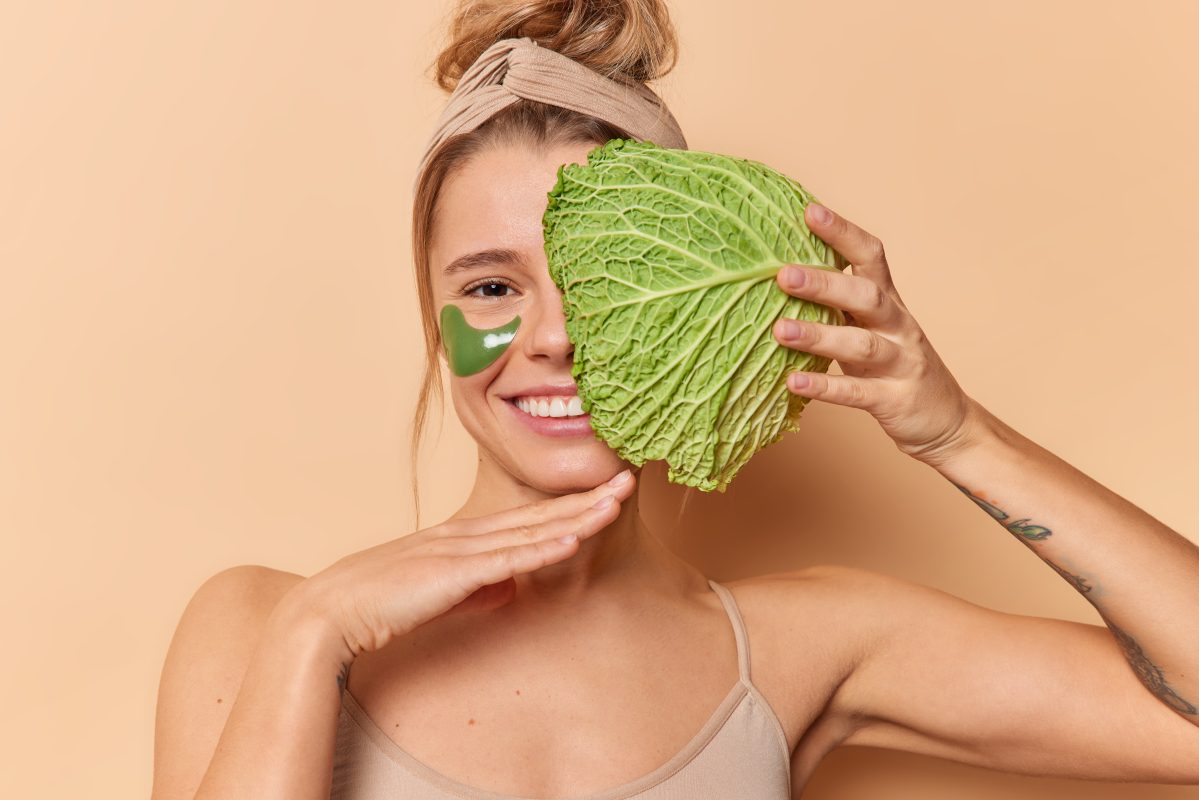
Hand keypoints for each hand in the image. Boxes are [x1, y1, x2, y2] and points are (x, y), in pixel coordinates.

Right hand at [286, 470, 636, 663]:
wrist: (333, 611)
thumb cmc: (382, 603)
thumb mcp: (440, 593)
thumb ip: (478, 588)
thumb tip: (510, 587)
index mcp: (465, 537)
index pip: (530, 518)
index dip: (572, 505)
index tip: (608, 494)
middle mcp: (468, 535)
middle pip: (541, 515)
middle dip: (589, 499)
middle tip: (630, 480)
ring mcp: (461, 550)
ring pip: (533, 532)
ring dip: (578, 517)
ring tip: (616, 502)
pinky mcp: (453, 573)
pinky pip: (508, 561)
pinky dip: (543, 549)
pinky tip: (573, 540)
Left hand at [773, 202, 983, 465]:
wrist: (945, 420)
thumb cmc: (893, 366)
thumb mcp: (870, 327)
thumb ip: (837, 303)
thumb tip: (777, 273)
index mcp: (889, 302)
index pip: (870, 256)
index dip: (843, 233)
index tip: (808, 211)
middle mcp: (898, 326)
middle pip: (865, 296)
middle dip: (825, 283)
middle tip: (782, 273)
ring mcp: (900, 363)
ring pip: (861, 345)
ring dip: (818, 336)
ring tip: (779, 330)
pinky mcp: (894, 400)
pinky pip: (857, 394)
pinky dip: (824, 388)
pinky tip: (793, 382)